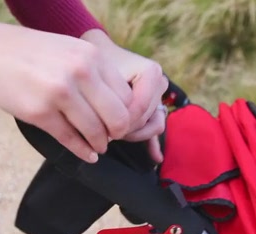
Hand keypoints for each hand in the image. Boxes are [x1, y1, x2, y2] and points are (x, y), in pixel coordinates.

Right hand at [0, 14, 135, 162]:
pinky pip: (70, 140)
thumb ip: (96, 73)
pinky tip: (88, 155)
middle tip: (111, 137)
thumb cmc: (33, 53)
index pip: (127, 96)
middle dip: (117, 133)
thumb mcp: (72, 50)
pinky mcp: (40, 113)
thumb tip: (118, 105)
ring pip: (95, 132)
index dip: (127, 114)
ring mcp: (60, 93)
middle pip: (117, 117)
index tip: (119, 122)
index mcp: (92, 56)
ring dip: (100, 144)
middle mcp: (80, 73)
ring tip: (98, 147)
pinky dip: (83, 152)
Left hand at [81, 29, 168, 162]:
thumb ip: (106, 103)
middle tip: (101, 132)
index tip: (98, 125)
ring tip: (113, 135)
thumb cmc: (94, 64)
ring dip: (133, 134)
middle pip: (145, 118)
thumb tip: (112, 136)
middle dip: (124, 128)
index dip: (119, 121)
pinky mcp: (156, 106)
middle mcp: (161, 83)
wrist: (97, 52)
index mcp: (151, 72)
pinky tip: (155, 158)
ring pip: (152, 125)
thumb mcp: (98, 79)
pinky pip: (156, 127)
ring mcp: (160, 96)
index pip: (138, 108)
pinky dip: (153, 142)